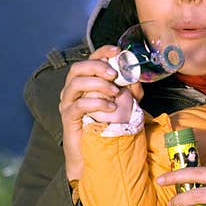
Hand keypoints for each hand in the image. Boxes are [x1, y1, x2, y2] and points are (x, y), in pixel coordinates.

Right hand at [59, 46, 142, 179]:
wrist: (95, 154)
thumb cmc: (108, 127)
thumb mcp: (125, 105)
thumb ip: (131, 90)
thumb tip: (136, 76)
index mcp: (85, 82)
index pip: (90, 60)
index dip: (102, 52)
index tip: (117, 51)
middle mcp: (73, 90)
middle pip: (78, 68)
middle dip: (97, 67)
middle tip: (114, 74)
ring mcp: (68, 103)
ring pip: (75, 83)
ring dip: (97, 84)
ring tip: (114, 93)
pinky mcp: (68, 117)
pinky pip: (79, 105)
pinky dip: (96, 102)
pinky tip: (110, 107)